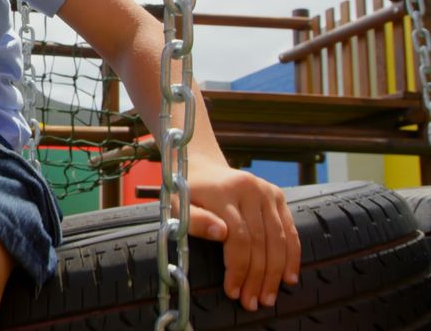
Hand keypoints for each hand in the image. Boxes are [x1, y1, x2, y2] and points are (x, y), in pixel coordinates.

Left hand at [184, 162, 300, 311]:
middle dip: (258, 277)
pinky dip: (291, 256)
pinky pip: (290, 230)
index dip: (238, 268)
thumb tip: (220, 234)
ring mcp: (267, 191)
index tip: (232, 292)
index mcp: (223, 192)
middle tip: (253, 302)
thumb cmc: (186, 193)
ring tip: (268, 297)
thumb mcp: (178, 206)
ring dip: (275, 273)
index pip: (238, 237)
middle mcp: (250, 189)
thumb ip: (196, 221)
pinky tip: (288, 278)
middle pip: (260, 241)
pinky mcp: (278, 195)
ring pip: (278, 239)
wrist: (202, 167)